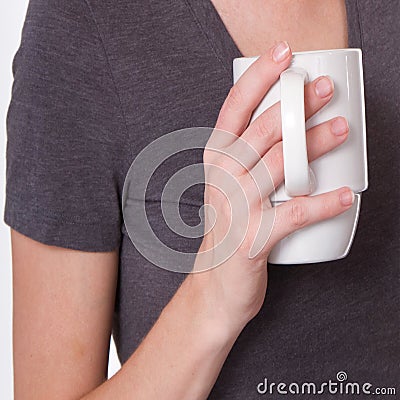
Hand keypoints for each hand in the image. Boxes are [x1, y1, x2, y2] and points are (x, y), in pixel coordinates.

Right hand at [189, 41, 353, 337]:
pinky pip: (292, 216)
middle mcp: (222, 179)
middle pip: (260, 133)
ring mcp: (236, 209)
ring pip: (277, 167)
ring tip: (340, 129)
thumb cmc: (229, 226)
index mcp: (215, 160)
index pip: (232, 110)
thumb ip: (248, 156)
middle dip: (295, 106)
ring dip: (312, 146)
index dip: (257, 79)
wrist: (216, 283)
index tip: (282, 54)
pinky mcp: (253, 239)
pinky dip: (321, 205)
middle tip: (326, 89)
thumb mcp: (228, 184)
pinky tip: (344, 196)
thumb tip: (291, 124)